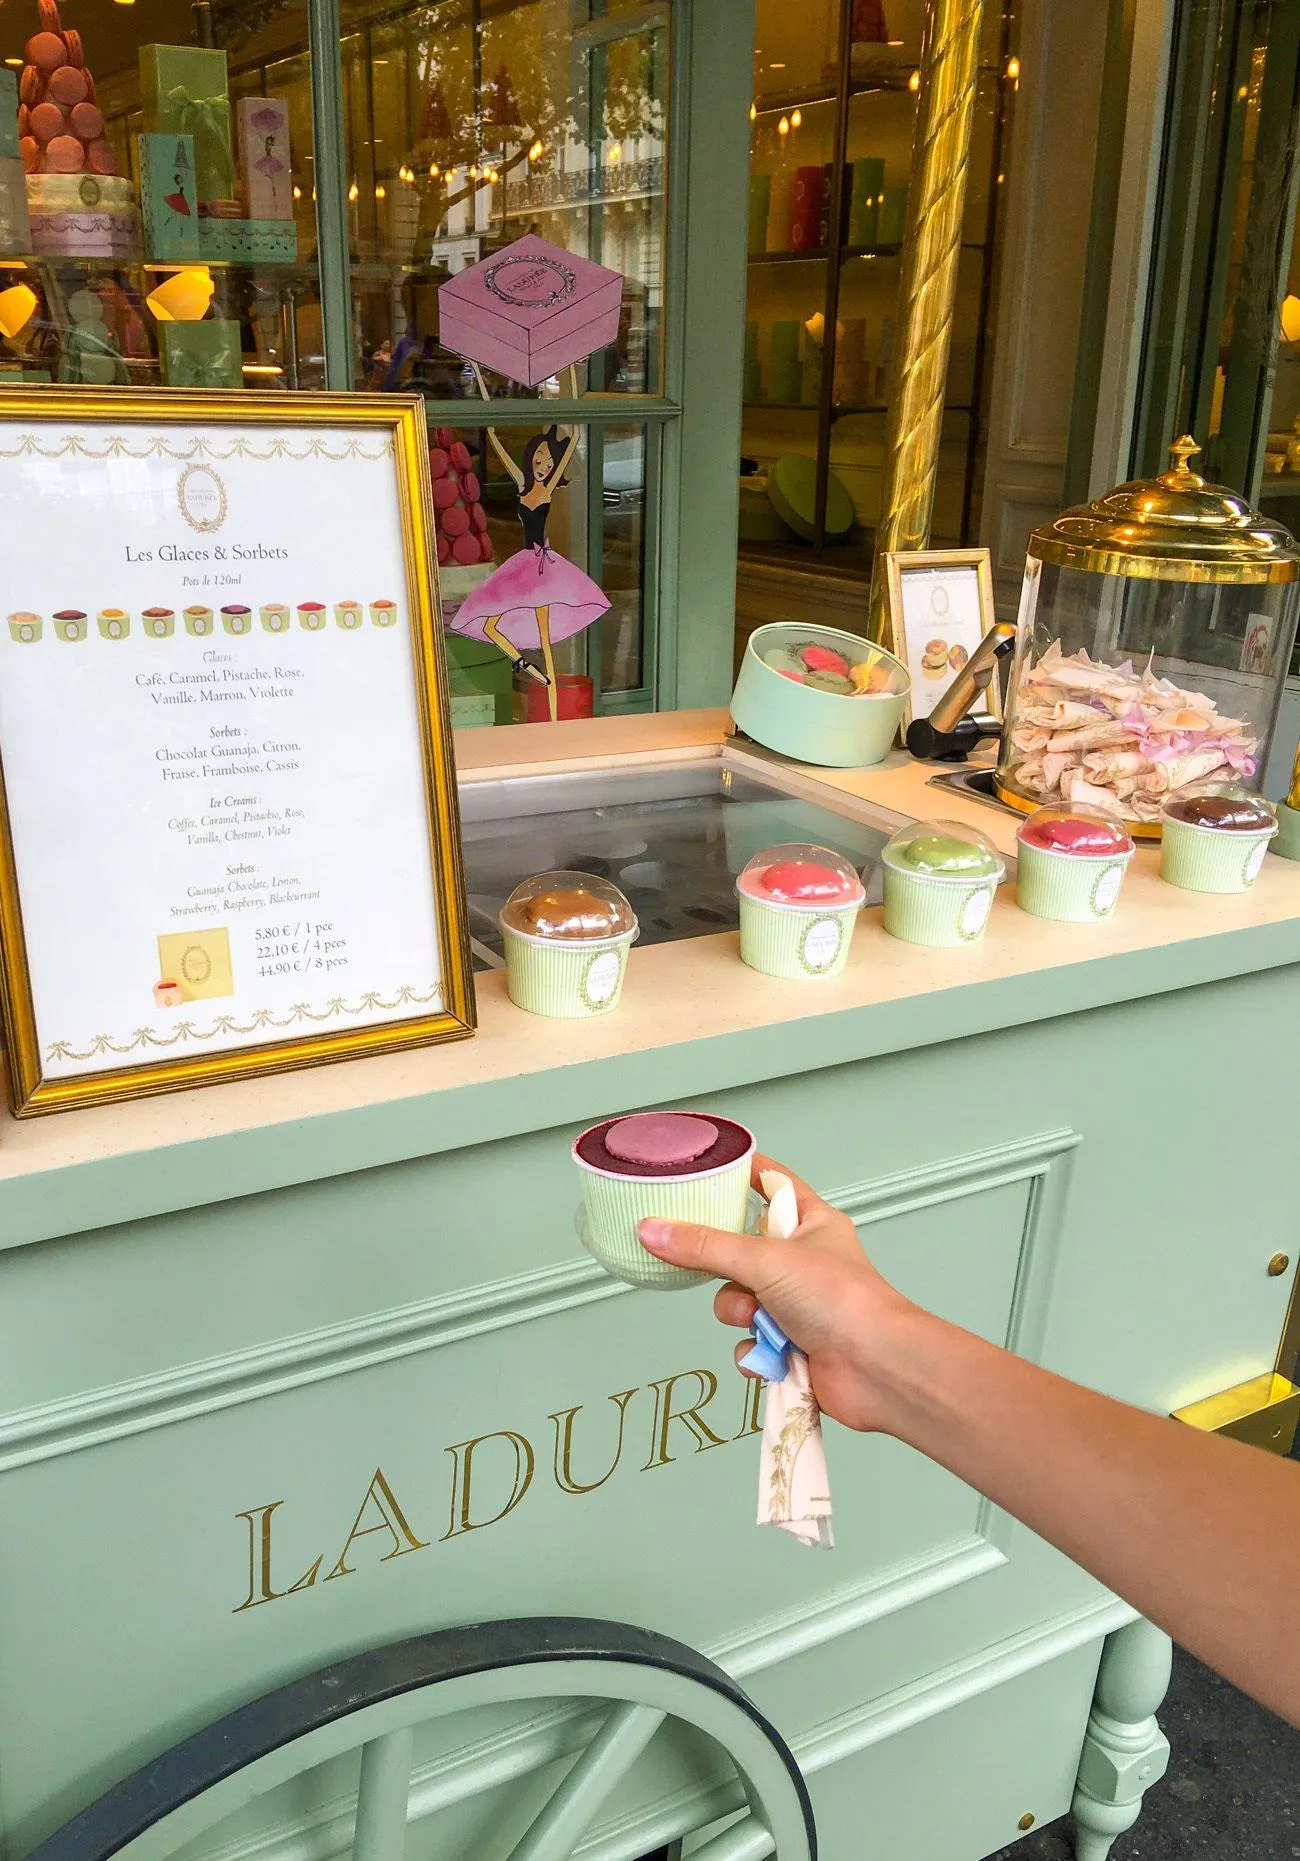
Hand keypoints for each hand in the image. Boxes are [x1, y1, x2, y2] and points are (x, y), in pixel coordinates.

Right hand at [638, 1153, 915, 1431]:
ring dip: (740, 1312)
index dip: (741, 1175)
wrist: (876, 1369)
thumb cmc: (841, 1299)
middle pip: (740, 1251)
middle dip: (727, 1269)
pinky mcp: (792, 1346)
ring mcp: (798, 1305)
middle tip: (725, 1268)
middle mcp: (804, 1260)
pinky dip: (754, 1350)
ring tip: (759, 1319)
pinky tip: (769, 1354)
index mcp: (811, 1223)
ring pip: (739, 1299)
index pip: (771, 1184)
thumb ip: (704, 1247)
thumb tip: (653, 1229)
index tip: (705, 1171)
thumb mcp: (764, 1260)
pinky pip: (749, 1342)